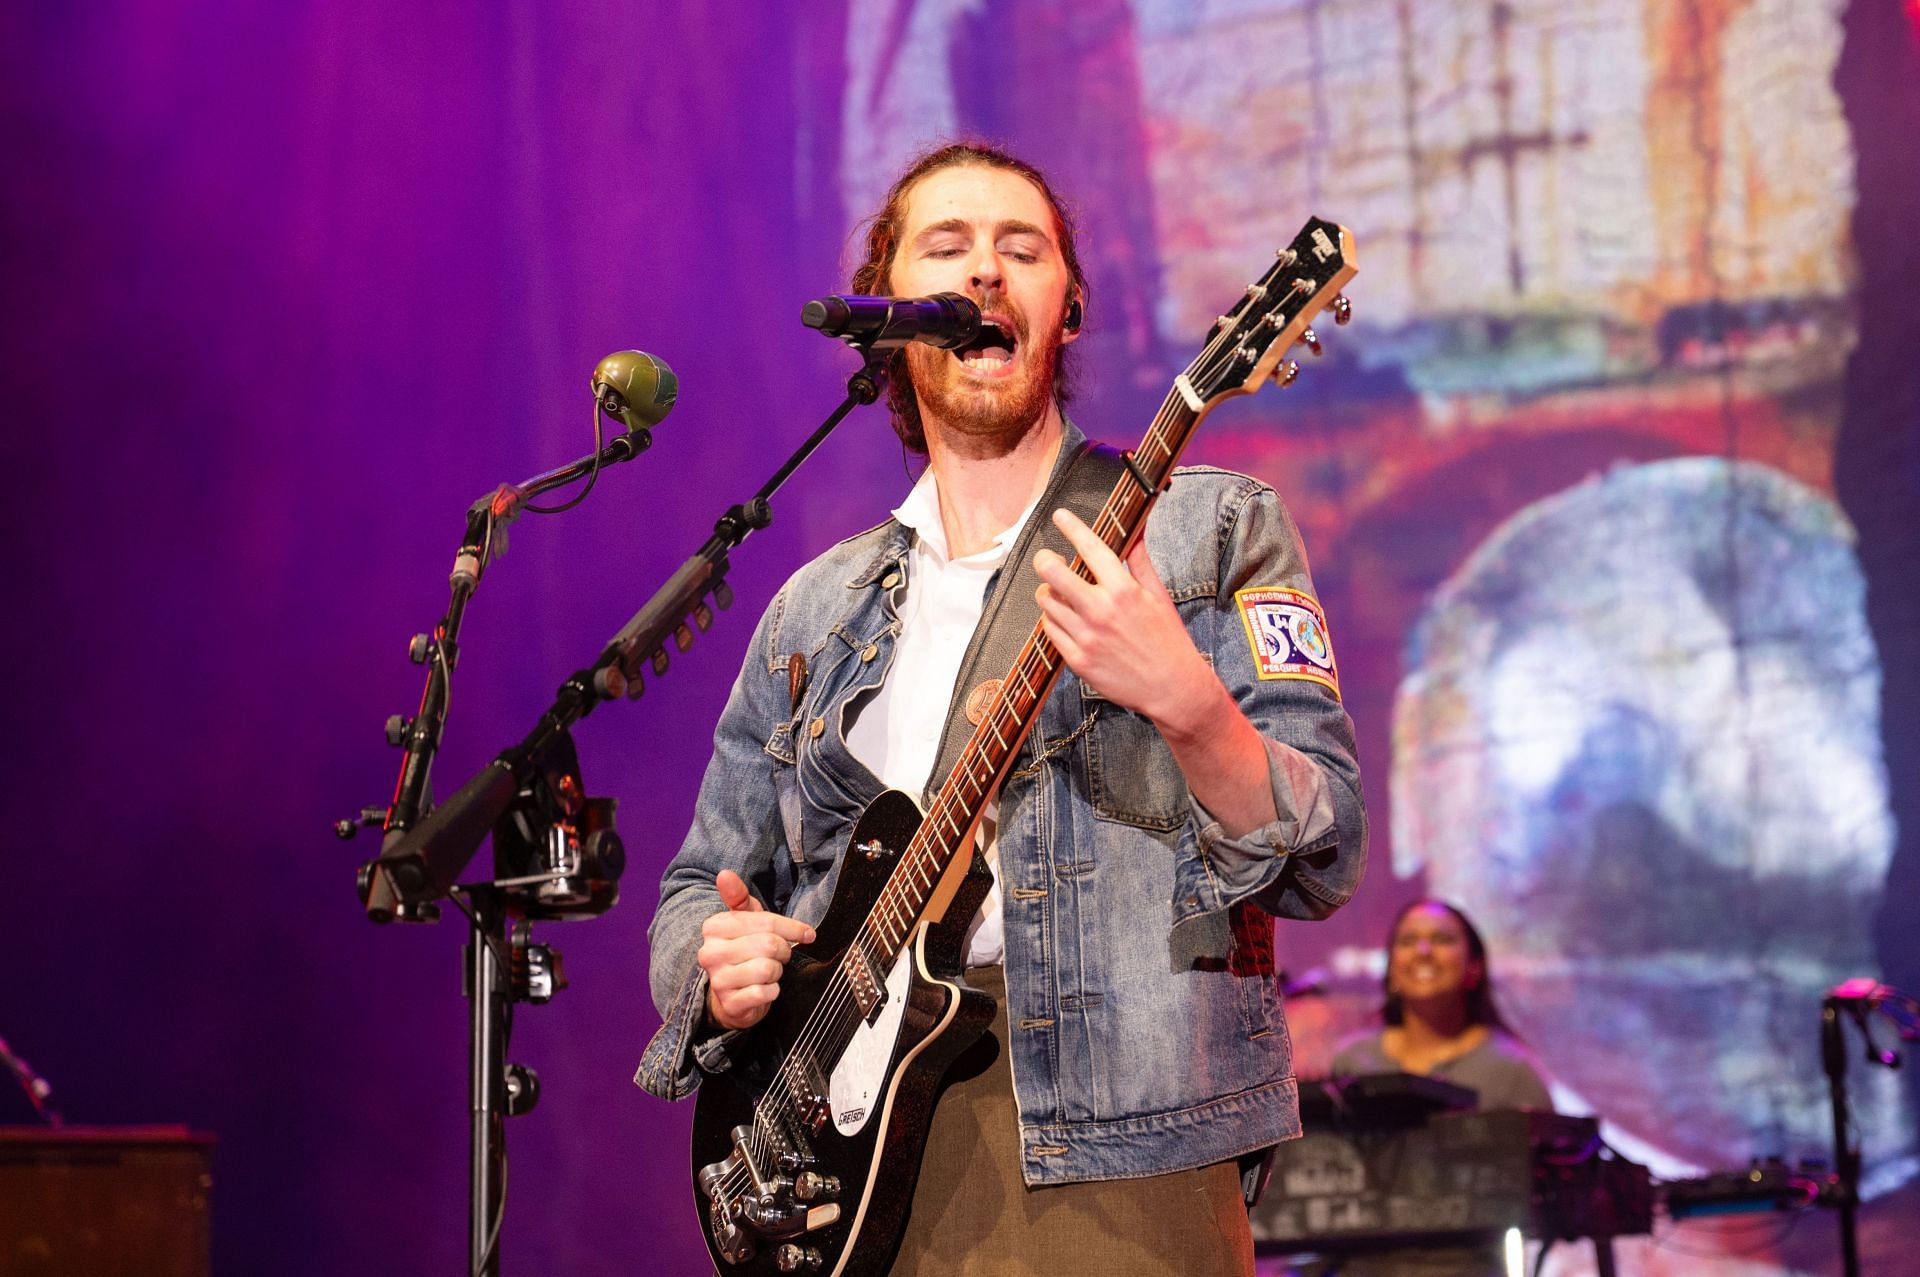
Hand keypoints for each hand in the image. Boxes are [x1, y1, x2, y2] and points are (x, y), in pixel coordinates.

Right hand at [699, 870, 815, 1030]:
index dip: (793, 928)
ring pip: (768, 968)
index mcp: (714, 927)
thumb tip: (725, 873)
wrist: (731, 996)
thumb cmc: (742, 951)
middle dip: (783, 951)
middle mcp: (710, 952)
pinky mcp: (729, 1004)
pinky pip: (765, 992)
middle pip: (769, 945)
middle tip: (781, 955)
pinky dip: (772, 991)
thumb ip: (738, 897)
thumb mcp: (743, 921)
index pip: (765, 922)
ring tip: (768, 972)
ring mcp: (718, 980)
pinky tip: (764, 988)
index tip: (808, 933)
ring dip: (776, 972)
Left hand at [1033, 509, 1218, 734]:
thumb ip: (1140, 561)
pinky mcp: (1077, 660)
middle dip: (1044, 560)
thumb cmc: (1168, 640)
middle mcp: (1101, 611)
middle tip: (1047, 558)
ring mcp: (1086, 637)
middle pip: (1052, 573)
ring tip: (1061, 593)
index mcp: (1124, 590)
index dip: (1071, 527)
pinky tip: (1065, 618)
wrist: (1172, 688)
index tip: (1060, 516)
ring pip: (1047, 601)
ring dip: (1049, 592)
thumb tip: (1136, 530)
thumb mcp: (1159, 595)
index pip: (1090, 548)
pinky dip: (1053, 620)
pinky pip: (1050, 630)